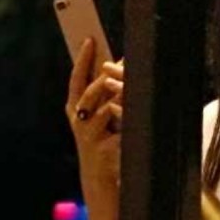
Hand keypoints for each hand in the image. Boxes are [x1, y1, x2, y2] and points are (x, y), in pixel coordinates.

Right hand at [65, 39, 123, 186]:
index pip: (76, 79)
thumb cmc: (101, 141)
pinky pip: (122, 130)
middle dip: (105, 75)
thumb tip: (117, 66)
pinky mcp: (104, 150)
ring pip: (108, 109)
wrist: (99, 180)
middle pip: (91, 91)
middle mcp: (78, 120)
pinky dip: (133, 123)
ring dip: (122, 97)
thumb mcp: (96, 117)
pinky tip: (145, 119)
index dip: (82, 59)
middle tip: (119, 60)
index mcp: (74, 109)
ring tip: (135, 84)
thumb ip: (102, 95)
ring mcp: (90, 136)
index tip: (90, 39)